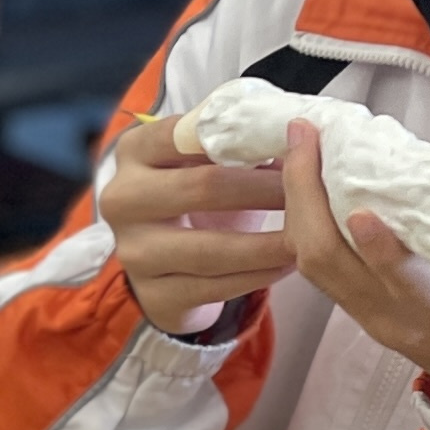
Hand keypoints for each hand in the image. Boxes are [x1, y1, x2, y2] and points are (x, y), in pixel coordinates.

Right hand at [96, 108, 294, 337]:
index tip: (291, 145)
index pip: (186, 134)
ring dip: (269, 243)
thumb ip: (236, 144)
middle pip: (202, 188)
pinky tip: (288, 264)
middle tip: (307, 192)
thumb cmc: (195, 198)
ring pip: (212, 250)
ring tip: (307, 236)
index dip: (244, 139)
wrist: (162, 261)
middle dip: (265, 190)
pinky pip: (217, 288)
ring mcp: (133, 253)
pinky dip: (260, 276)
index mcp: (133, 152)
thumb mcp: (205, 162)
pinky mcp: (153, 296)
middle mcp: (122, 200)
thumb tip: (300, 138)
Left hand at [267, 121, 429, 404]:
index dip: (381, 250)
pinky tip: (305, 184)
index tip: (361, 208)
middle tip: (304, 137)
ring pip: (314, 266)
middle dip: (306, 196)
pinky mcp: (359, 314)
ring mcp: (372, 319)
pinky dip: (306, 224)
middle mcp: (399, 319)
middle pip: (329, 264)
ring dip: (298, 205)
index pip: (406, 284)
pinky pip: (319, 269)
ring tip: (298, 148)